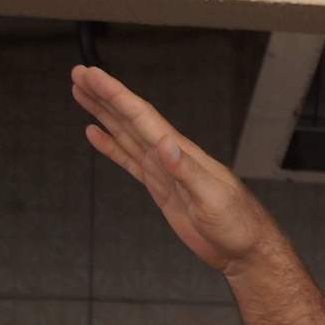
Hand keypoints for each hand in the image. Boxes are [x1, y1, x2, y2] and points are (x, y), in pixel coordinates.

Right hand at [70, 65, 275, 275]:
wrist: (245, 251)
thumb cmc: (238, 226)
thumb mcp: (213, 199)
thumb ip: (187, 172)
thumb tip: (165, 144)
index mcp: (181, 153)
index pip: (142, 116)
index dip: (115, 94)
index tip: (91, 74)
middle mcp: (170, 156)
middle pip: (130, 118)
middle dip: (104, 95)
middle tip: (79, 73)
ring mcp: (165, 171)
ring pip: (127, 135)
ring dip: (104, 114)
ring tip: (81, 94)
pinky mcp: (162, 188)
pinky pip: (130, 161)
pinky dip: (112, 146)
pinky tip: (96, 134)